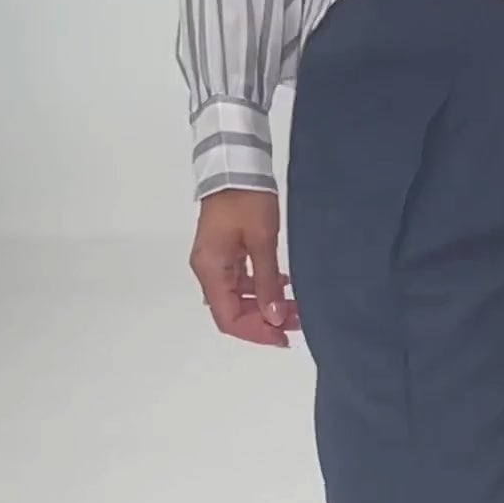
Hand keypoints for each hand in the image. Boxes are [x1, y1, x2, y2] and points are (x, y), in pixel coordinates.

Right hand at [189, 188, 300, 347]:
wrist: (237, 165)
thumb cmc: (247, 199)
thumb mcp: (262, 241)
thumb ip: (267, 282)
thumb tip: (274, 318)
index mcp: (210, 270)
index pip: (229, 318)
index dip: (256, 332)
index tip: (283, 337)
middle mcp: (207, 270)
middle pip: (231, 310)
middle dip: (264, 320)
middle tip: (296, 321)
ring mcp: (214, 260)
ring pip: (237, 296)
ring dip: (263, 304)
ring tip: (294, 307)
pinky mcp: (223, 251)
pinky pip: (239, 280)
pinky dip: (259, 287)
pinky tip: (281, 285)